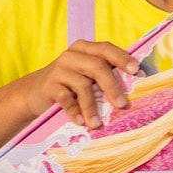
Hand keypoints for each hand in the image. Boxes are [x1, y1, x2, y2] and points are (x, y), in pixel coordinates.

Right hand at [22, 40, 140, 128]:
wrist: (35, 93)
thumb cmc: (69, 84)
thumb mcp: (86, 74)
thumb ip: (105, 74)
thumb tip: (137, 82)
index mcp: (84, 49)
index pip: (106, 48)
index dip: (122, 58)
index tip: (136, 71)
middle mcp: (72, 56)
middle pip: (97, 66)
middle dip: (112, 85)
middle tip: (122, 104)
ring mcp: (59, 70)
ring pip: (82, 85)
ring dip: (92, 106)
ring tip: (97, 123)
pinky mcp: (49, 85)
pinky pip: (66, 99)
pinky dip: (75, 111)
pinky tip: (81, 122)